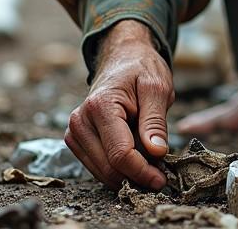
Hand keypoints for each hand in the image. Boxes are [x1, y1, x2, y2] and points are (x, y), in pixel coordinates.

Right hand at [65, 19, 173, 189]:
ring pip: (101, 171)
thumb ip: (155, 121)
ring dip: (127, 175)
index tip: (162, 180)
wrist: (123, 57)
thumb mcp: (157, 88)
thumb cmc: (141, 68)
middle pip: (108, 167)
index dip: (141, 171)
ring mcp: (75, 131)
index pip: (120, 153)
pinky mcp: (77, 139)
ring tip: (151, 165)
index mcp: (100, 106)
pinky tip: (136, 159)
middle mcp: (80, 121)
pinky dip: (117, 168)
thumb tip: (156, 153)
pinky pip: (97, 165)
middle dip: (136, 176)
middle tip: (161, 176)